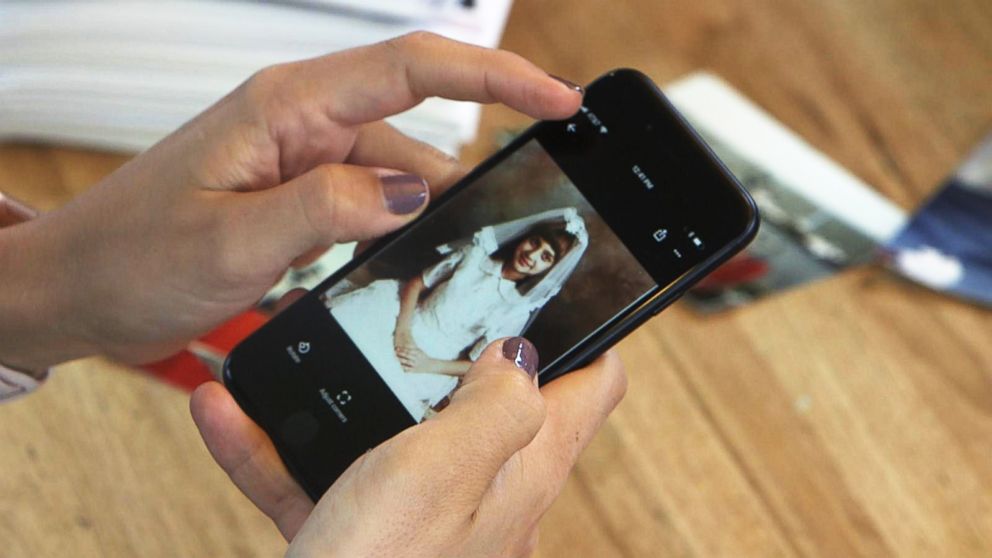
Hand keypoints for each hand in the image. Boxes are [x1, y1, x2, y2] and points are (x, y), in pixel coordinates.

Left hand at [0, 32, 581, 369]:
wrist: (82, 286)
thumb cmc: (133, 254)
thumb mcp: (233, 240)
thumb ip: (327, 207)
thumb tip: (411, 191)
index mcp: (286, 106)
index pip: (411, 68)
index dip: (496, 77)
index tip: (557, 100)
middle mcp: (302, 118)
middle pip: (420, 112)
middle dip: (480, 147)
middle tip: (525, 196)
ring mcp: (304, 153)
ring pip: (401, 164)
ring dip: (431, 204)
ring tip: (446, 251)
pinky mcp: (303, 188)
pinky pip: (374, 193)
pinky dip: (401, 221)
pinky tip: (405, 253)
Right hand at [191, 340, 626, 556]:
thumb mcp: (442, 469)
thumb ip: (494, 405)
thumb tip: (521, 352)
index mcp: (522, 466)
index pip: (590, 386)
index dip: (583, 331)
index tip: (550, 291)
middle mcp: (489, 490)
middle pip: (487, 397)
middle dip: (442, 349)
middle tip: (406, 306)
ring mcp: (430, 516)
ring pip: (392, 432)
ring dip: (344, 390)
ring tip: (298, 347)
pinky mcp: (372, 536)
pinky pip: (329, 478)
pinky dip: (284, 449)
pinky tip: (229, 416)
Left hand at [395, 344, 433, 372]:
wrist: (430, 365)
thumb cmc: (423, 357)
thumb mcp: (419, 351)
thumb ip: (413, 347)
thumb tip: (405, 344)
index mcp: (418, 353)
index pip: (409, 350)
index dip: (403, 349)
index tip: (398, 347)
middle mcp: (417, 359)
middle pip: (407, 355)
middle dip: (400, 353)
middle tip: (395, 352)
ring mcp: (416, 365)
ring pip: (407, 362)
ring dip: (401, 359)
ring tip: (396, 358)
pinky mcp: (415, 370)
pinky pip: (408, 369)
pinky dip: (404, 367)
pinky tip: (400, 365)